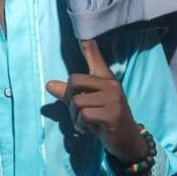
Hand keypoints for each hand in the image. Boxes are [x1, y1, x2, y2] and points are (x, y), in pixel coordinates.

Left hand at [45, 39, 146, 164]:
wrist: (127, 142)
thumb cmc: (105, 121)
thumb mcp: (87, 105)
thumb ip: (69, 94)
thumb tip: (49, 85)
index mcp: (105, 79)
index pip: (95, 58)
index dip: (88, 46)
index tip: (84, 33)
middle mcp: (111, 85)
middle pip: (74, 82)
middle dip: (70, 100)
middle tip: (79, 114)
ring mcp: (113, 99)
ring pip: (77, 102)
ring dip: (76, 118)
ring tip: (86, 124)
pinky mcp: (112, 115)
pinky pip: (84, 115)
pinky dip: (82, 126)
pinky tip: (91, 130)